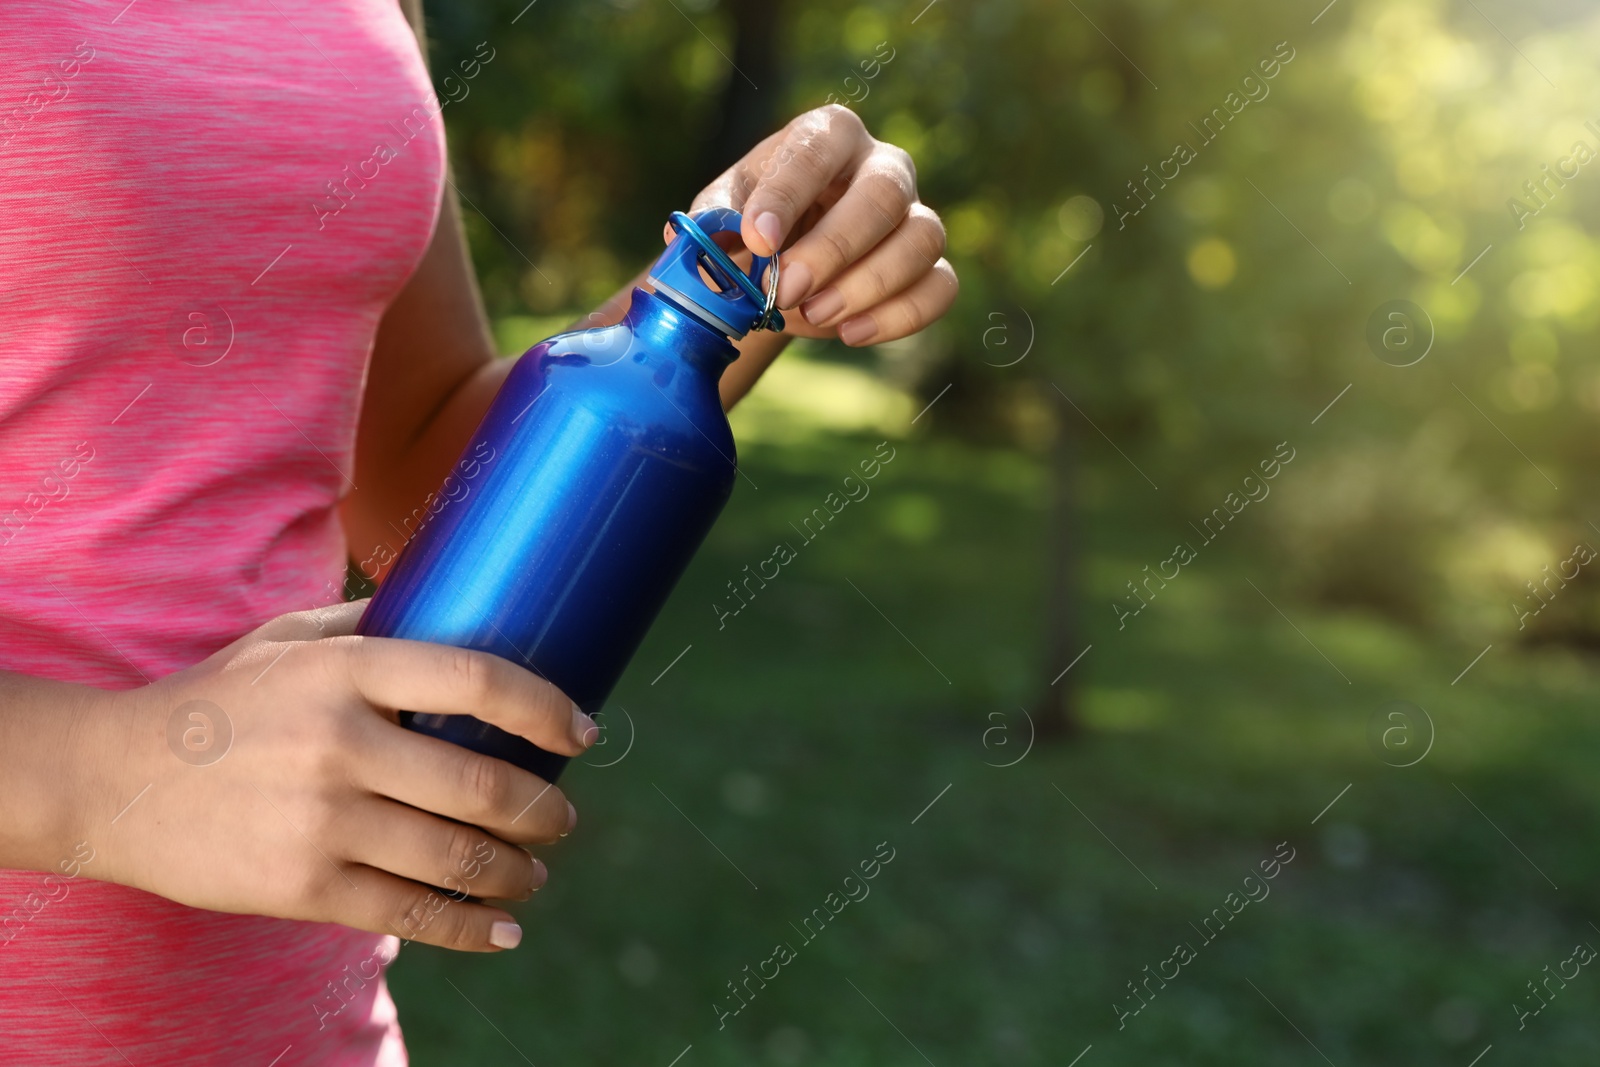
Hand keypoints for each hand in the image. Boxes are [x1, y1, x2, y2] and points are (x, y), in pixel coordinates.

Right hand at [86, 600, 592, 951]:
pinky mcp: (302, 887)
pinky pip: (410, 914)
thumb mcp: (286, 639)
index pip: (476, 681)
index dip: (544, 708)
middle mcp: (339, 744)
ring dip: (517, 872)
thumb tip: (463, 614)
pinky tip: (503, 931)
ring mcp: (321, 822)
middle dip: (543, 809)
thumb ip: (371, 628)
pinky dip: (470, 929)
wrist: (112, 781)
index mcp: (344, 671)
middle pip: (481, 785)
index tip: (581, 730)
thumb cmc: (217, 701)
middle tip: (563, 816)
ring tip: (535, 872)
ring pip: (456, 857)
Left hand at [677, 104, 957, 345]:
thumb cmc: (756, 226)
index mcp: (827, 136)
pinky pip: (941, 287)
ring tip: (815, 315)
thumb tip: (702, 241)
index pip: (816, 151)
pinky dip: (901, 316)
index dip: (787, 196)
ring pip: (922, 239)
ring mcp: (915, 214)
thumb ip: (712, 223)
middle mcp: (883, 164)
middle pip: (882, 194)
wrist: (784, 265)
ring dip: (869, 284)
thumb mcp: (723, 216)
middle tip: (787, 290)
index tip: (756, 242)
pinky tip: (851, 333)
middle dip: (833, 248)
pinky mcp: (932, 265)